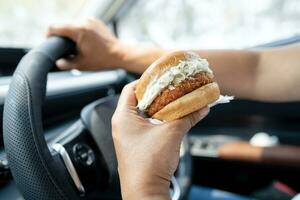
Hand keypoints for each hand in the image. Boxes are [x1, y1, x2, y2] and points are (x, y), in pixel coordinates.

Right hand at [47, 18, 125, 69]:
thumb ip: (65, 64)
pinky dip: (79, 30)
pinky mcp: (95, 21)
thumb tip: (56, 62)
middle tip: (63, 47)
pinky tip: (83, 40)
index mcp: (78, 30)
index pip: (54, 27)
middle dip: (61, 35)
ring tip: (74, 45)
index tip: (49, 42)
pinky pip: (82, 23)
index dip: (48, 35)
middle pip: (63, 25)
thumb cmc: (102, 60)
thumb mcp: (81, 64)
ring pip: (72, 23)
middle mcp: (84, 21)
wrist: (120, 54)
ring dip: (70, 32)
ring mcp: (90, 20)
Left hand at [112, 81, 208, 199]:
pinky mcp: (136, 145)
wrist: (145, 192)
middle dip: (157, 94)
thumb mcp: (171, 133)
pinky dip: (159, 120)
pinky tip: (173, 119)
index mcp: (123, 116)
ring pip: (144, 114)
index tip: (162, 78)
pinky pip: (146, 126)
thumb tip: (202, 106)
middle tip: (172, 89)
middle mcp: (122, 125)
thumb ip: (187, 116)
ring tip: (175, 102)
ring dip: (160, 108)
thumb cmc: (148, 164)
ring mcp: (128, 135)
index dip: (147, 81)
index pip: (130, 88)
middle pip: (138, 100)